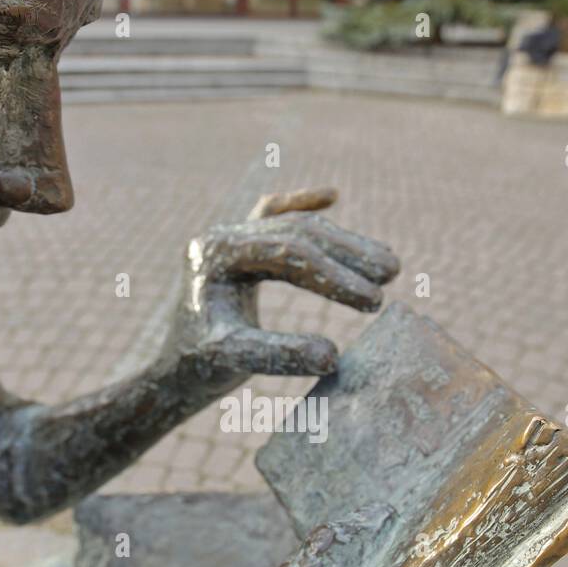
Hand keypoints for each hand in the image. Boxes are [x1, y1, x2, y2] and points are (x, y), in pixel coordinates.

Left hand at [163, 187, 399, 395]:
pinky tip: (331, 195)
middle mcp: (223, 236)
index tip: (373, 300)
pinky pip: (273, 217)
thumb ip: (277, 355)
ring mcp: (232, 238)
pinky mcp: (241, 248)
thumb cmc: (199, 369)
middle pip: (297, 232)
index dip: (334, 275)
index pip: (286, 253)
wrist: (175, 371)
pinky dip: (301, 206)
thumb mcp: (233, 362)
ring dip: (343, 243)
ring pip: (295, 227)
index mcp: (215, 253)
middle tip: (392, 275)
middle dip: (348, 254)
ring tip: (388, 265)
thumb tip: (332, 355)